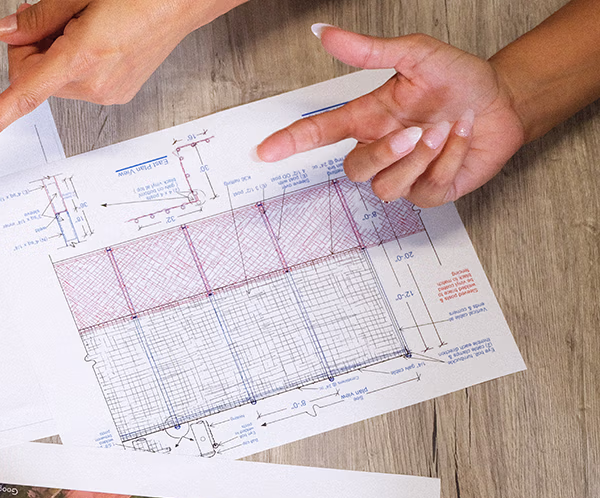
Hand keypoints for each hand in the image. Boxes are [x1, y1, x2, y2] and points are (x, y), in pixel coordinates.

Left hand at [0, 0, 229, 156]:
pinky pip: (76, 81)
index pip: (24, 96)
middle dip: (31, 49)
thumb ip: (37, 17)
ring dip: (53, 52)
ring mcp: (108, 92)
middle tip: (52, 15)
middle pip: (31, 78)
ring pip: (52, 80)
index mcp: (83, 57)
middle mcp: (96, 83)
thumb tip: (5, 32)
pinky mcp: (117, 92)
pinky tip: (96, 35)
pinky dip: (73, 60)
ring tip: (85, 22)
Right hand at [256, 25, 526, 206]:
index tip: (266, 150)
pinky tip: (458, 143)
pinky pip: (423, 190)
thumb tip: (326, 32)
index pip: (319, 132)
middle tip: (416, 130)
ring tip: (443, 131)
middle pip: (354, 168)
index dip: (291, 142)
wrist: (505, 103)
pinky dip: (446, 162)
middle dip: (385, 152)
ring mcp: (404, 173)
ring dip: (420, 157)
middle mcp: (381, 148)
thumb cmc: (462, 80)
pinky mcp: (430, 191)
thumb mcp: (416, 55)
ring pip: (386, 185)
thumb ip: (369, 50)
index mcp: (369, 118)